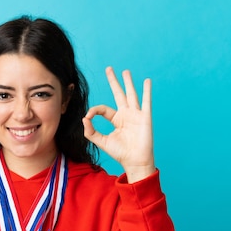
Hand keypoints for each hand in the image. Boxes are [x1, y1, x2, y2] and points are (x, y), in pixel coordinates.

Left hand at [83, 67, 154, 182]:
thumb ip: (91, 132)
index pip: (103, 109)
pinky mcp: (145, 117)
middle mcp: (126, 115)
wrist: (134, 161)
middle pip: (118, 94)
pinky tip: (147, 81)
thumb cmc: (120, 153)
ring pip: (131, 95)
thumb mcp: (101, 142)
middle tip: (109, 69)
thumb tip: (84, 118)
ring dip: (128, 83)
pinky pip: (146, 102)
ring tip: (125, 71)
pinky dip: (147, 91)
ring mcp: (136, 115)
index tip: (88, 116)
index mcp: (116, 120)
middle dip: (113, 82)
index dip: (94, 110)